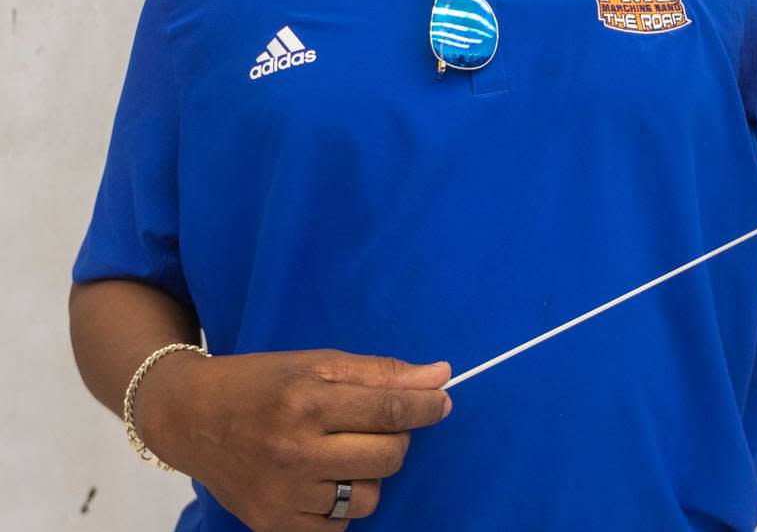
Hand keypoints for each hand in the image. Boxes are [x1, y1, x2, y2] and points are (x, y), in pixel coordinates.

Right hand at [136, 348, 451, 530]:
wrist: (191, 416)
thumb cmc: (262, 381)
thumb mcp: (318, 362)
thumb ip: (380, 373)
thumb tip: (439, 375)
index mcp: (308, 400)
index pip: (388, 408)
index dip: (425, 405)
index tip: (443, 401)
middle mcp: (296, 449)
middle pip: (387, 456)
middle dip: (397, 437)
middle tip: (380, 424)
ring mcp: (284, 493)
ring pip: (368, 497)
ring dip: (369, 474)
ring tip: (344, 452)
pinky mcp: (273, 524)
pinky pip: (338, 528)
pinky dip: (341, 505)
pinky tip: (324, 479)